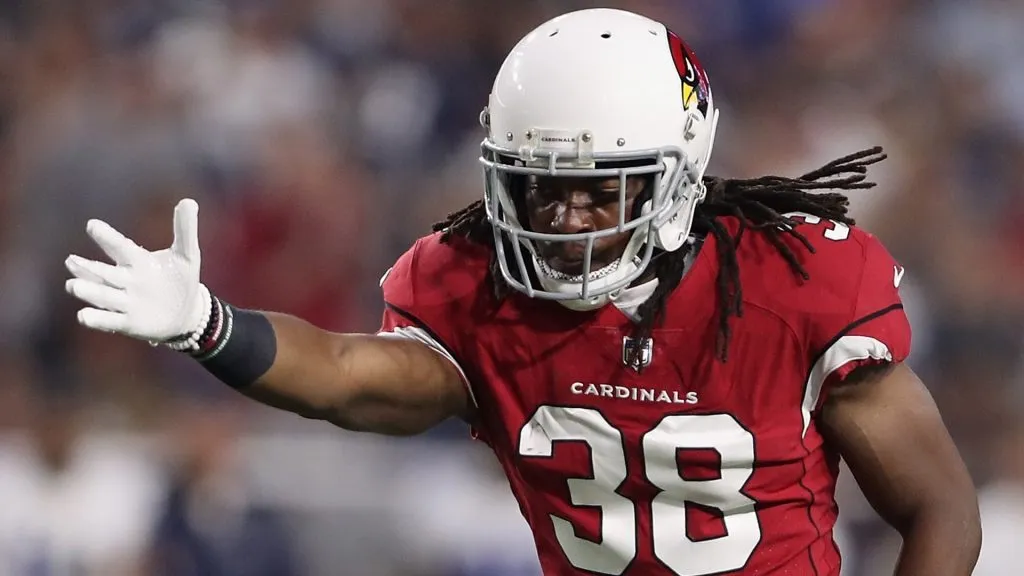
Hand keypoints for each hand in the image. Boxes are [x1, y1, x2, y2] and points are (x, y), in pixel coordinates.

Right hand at [65, 198, 208, 342]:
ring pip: (103, 295)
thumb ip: (185, 230)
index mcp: (138, 261)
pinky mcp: (127, 323)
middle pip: (104, 273)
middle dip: (88, 268)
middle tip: (71, 260)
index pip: (120, 247)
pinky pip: (109, 321)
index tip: (92, 224)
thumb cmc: (181, 279)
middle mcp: (126, 280)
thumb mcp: (187, 255)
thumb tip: (189, 201)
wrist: (185, 313)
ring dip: (88, 291)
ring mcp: (124, 302)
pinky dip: (97, 319)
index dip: (107, 237)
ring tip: (72, 285)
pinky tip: (83, 316)